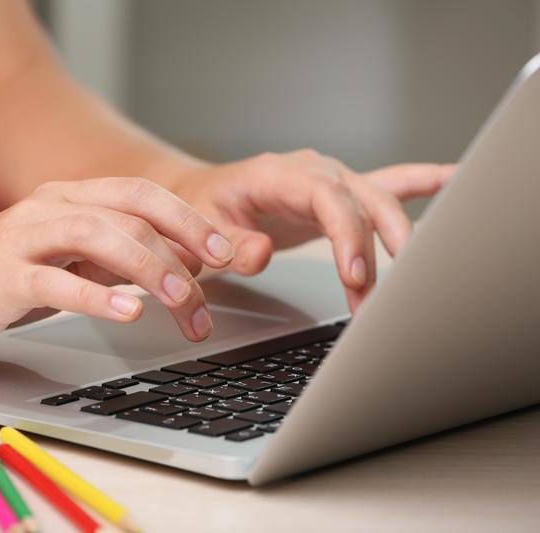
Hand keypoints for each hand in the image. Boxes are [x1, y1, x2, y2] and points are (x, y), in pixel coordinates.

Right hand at [0, 178, 233, 365]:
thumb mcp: (63, 267)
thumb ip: (110, 262)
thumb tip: (175, 270)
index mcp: (65, 201)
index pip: (139, 195)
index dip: (187, 219)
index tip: (226, 252)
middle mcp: (44, 208)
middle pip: (127, 210)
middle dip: (180, 245)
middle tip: (212, 283)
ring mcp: (18, 240)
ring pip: (95, 234)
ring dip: (147, 265)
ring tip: (181, 299)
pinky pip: (51, 280)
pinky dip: (94, 295)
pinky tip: (125, 312)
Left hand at [171, 150, 455, 311]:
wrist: (205, 196)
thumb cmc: (204, 210)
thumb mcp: (203, 229)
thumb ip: (230, 244)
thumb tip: (261, 256)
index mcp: (279, 174)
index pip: (328, 199)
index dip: (348, 236)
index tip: (355, 277)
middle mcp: (314, 172)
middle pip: (363, 203)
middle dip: (380, 251)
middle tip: (381, 298)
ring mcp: (333, 180)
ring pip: (382, 203)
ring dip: (399, 243)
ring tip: (412, 283)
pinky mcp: (343, 195)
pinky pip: (391, 184)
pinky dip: (424, 183)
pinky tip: (455, 181)